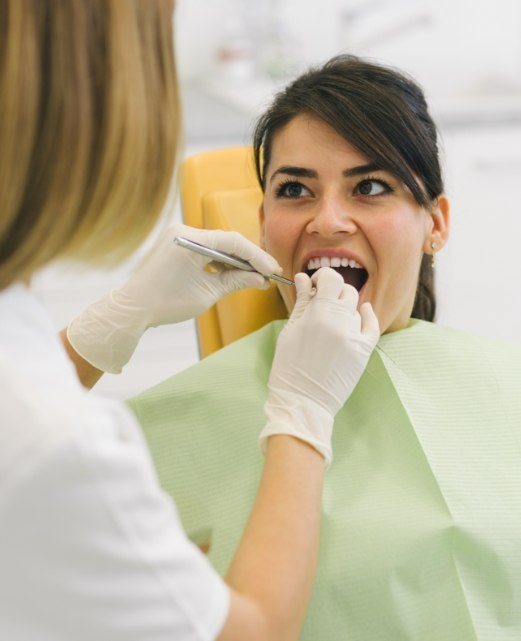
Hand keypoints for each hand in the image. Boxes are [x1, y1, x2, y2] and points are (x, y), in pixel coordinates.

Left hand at [67, 223, 280, 372]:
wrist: (133, 308)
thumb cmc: (166, 302)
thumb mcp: (207, 293)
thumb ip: (236, 281)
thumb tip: (261, 279)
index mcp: (189, 239)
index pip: (232, 242)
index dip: (257, 256)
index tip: (273, 270)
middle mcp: (183, 231)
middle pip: (226, 240)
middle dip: (249, 259)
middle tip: (269, 274)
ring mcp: (178, 236)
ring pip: (217, 245)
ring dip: (236, 260)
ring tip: (256, 277)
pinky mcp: (177, 244)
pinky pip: (205, 248)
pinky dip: (220, 261)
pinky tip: (235, 274)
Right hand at [259, 268, 379, 465]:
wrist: (302, 401)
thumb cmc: (289, 367)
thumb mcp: (290, 331)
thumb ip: (301, 302)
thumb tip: (303, 279)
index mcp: (319, 313)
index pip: (330, 278)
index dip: (322, 277)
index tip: (314, 285)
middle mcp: (340, 321)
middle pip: (345, 290)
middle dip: (332, 292)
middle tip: (320, 301)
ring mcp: (354, 336)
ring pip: (355, 308)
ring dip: (343, 308)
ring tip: (330, 320)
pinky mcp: (364, 351)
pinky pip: (372, 325)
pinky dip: (368, 315)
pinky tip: (363, 310)